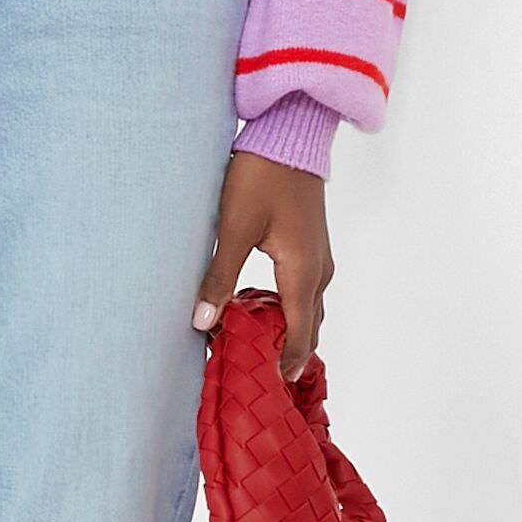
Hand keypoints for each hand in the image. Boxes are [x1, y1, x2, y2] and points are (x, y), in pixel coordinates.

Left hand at [194, 151, 332, 384]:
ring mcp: (319, 257)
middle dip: (288, 355)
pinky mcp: (312, 245)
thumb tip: (202, 323)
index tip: (266, 387)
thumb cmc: (262, 176)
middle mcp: (318, 271)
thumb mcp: (233, 228)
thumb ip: (219, 277)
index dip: (283, 364)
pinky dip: (290, 311)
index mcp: (302, 273)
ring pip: (308, 310)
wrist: (290, 134)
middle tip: (261, 378)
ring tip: (259, 352)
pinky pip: (306, 292)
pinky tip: (262, 312)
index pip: (298, 335)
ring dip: (289, 333)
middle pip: (308, 328)